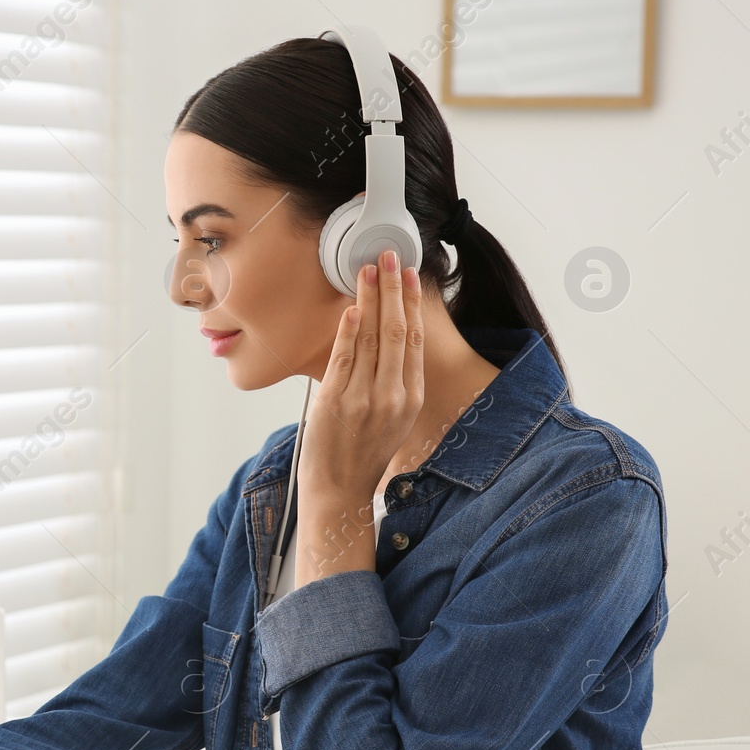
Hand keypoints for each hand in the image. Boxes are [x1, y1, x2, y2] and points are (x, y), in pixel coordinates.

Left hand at [295, 251, 423, 574]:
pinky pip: (344, 358)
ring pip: (371, 338)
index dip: (411, 304)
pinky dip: (349, 330)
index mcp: (410, 398)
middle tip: (389, 257)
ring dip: (370, 299)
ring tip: (369, 270)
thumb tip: (385, 344)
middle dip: (394, 289)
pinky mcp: (336, 401)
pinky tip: (351, 307)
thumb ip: (392, 385)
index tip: (409, 276)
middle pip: (396, 331)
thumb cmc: (361, 455)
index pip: (413, 341)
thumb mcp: (391, 420)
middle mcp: (393, 396)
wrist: (339, 492)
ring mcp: (365, 398)